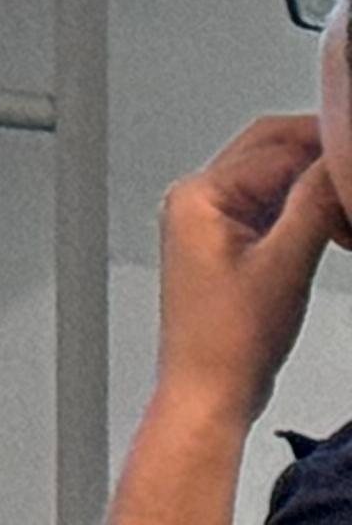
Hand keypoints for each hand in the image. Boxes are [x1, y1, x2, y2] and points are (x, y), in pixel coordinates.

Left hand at [158, 115, 344, 426]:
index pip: (272, 146)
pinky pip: (271, 208)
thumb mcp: (284, 267)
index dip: (326, 147)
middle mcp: (199, 199)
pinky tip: (337, 230)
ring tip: (351, 212)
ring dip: (317, 187)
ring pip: (274, 179)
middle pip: (268, 151)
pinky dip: (307, 212)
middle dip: (321, 155)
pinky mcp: (228, 242)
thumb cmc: (230, 338)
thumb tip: (337, 165)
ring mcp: (211, 220)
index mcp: (200, 195)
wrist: (209, 389)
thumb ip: (311, 209)